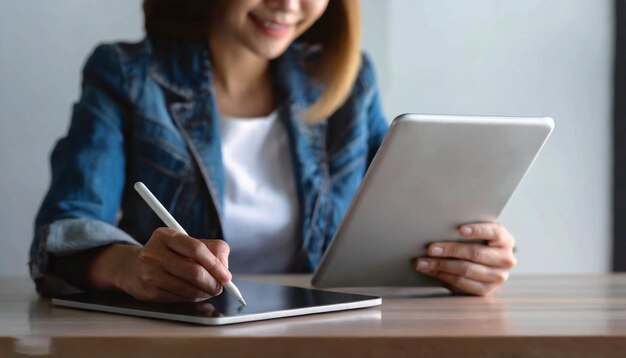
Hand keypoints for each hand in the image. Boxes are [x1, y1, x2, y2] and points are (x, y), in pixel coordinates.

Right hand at [116, 227, 231, 301]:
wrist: (135, 268)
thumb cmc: (170, 254)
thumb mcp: (189, 242)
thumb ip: (213, 249)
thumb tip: (224, 266)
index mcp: (166, 236)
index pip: (196, 249)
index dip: (215, 265)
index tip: (226, 276)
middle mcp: (154, 253)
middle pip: (194, 272)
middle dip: (213, 283)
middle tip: (220, 287)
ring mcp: (149, 273)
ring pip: (188, 288)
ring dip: (205, 293)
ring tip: (209, 290)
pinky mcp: (149, 292)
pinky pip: (180, 298)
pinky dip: (193, 298)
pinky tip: (195, 293)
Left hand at [414, 223, 516, 295]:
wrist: (486, 264)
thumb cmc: (476, 243)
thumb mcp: (477, 234)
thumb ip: (464, 231)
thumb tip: (436, 227)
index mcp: (505, 240)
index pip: (494, 232)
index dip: (477, 230)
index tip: (460, 229)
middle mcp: (505, 259)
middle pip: (475, 253)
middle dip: (450, 250)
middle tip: (430, 248)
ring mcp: (498, 277)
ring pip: (466, 270)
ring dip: (440, 266)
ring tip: (422, 262)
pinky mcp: (486, 290)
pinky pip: (462, 284)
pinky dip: (442, 276)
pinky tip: (430, 271)